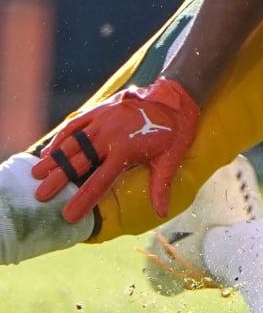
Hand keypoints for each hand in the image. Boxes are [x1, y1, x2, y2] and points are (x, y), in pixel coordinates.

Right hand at [31, 78, 200, 222]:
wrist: (176, 97)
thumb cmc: (176, 131)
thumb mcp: (171, 158)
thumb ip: (160, 186)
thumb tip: (161, 213)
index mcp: (126, 151)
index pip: (100, 182)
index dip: (83, 200)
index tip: (68, 215)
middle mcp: (109, 136)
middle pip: (78, 163)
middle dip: (58, 180)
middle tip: (40, 196)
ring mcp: (102, 121)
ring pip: (71, 143)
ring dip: (53, 159)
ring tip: (36, 174)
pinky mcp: (99, 110)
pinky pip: (75, 125)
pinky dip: (61, 138)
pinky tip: (50, 150)